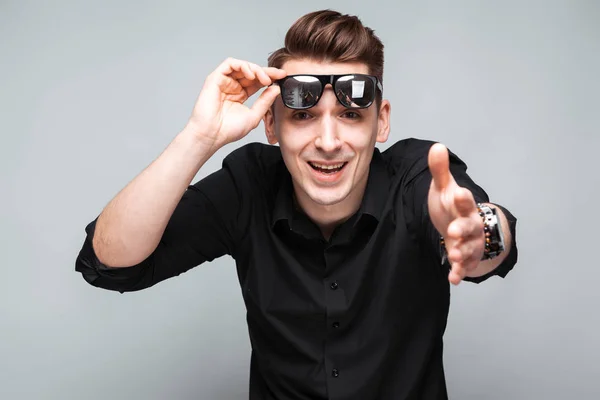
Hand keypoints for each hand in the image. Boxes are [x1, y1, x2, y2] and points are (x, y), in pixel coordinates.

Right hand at [186, 57, 286, 150]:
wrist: (212, 135)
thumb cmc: (229, 130)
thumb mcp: (254, 116)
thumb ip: (265, 101)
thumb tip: (276, 88)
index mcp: (241, 94)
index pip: (257, 81)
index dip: (270, 77)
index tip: (283, 76)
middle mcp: (232, 86)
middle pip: (251, 71)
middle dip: (266, 72)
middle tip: (277, 76)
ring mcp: (224, 81)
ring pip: (242, 65)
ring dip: (255, 68)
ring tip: (264, 79)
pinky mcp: (215, 78)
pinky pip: (230, 64)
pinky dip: (242, 65)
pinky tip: (251, 75)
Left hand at [427, 143, 484, 284]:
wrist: (462, 226)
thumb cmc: (451, 205)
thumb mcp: (444, 188)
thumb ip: (440, 170)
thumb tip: (436, 146)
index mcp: (463, 205)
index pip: (464, 200)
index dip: (461, 198)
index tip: (457, 193)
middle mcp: (469, 223)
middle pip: (469, 226)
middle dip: (462, 229)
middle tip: (452, 232)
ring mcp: (469, 242)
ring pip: (469, 248)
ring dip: (463, 252)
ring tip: (454, 256)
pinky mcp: (465, 257)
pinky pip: (464, 266)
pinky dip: (460, 272)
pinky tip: (453, 278)